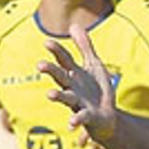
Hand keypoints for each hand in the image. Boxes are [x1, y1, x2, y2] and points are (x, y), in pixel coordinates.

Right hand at [38, 25, 116, 143]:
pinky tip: (71, 123)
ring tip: (50, 94)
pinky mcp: (87, 117)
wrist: (108, 117)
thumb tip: (73, 24)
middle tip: (40, 65)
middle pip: (60, 77)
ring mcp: (79, 103)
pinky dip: (76, 120)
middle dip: (51, 71)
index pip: (63, 60)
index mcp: (74, 74)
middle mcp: (72, 88)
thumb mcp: (94, 65)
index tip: (47, 42)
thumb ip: (84, 47)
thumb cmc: (97, 90)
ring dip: (58, 96)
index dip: (56, 51)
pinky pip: (80, 118)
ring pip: (66, 98)